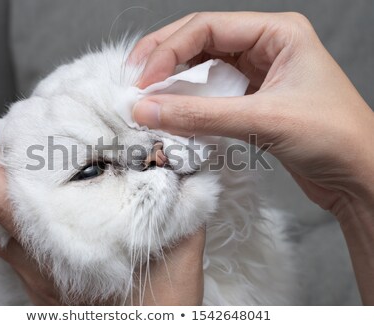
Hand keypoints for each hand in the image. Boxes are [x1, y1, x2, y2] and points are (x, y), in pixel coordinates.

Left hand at [0, 107, 204, 304]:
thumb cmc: (162, 305)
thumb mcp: (181, 249)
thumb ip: (183, 203)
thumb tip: (183, 162)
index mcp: (70, 249)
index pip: (7, 199)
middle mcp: (43, 265)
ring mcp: (38, 278)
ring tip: (2, 158)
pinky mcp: (42, 286)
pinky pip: (5, 246)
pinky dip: (2, 217)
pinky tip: (23, 201)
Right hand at [129, 12, 373, 303]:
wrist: (359, 177)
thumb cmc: (334, 139)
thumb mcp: (264, 119)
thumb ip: (200, 115)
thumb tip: (147, 110)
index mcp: (277, 33)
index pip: (207, 27)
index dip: (169, 50)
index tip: (143, 79)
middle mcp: (265, 48)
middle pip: (200, 42)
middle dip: (164, 59)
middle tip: (133, 79)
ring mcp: (258, 75)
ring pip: (203, 69)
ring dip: (174, 82)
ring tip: (146, 97)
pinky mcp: (253, 102)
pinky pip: (211, 95)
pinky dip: (189, 104)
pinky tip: (172, 113)